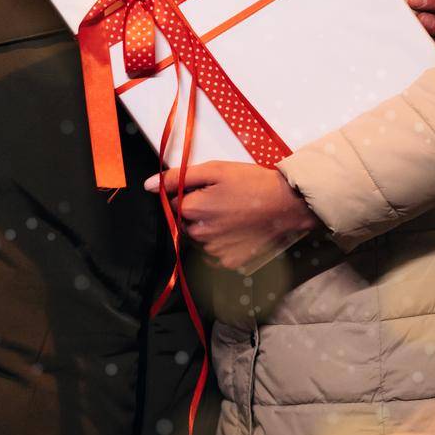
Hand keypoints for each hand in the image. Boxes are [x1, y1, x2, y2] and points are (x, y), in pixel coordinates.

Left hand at [144, 161, 319, 272]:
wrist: (286, 205)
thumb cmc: (250, 182)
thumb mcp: (215, 169)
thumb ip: (178, 176)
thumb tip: (148, 186)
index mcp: (191, 209)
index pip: (173, 203)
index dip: (188, 194)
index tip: (208, 190)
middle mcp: (198, 235)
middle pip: (184, 223)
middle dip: (196, 212)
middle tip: (222, 201)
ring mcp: (213, 253)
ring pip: (198, 239)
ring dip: (207, 229)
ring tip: (231, 215)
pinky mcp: (227, 264)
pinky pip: (213, 254)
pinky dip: (220, 243)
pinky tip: (236, 231)